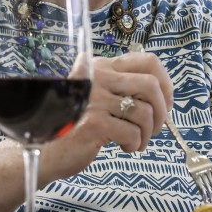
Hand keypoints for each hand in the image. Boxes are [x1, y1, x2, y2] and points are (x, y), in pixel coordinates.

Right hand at [39, 51, 172, 181]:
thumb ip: (121, 90)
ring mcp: (95, 99)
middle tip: (154, 128)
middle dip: (161, 111)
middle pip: (151, 85)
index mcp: (101, 67)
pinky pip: (132, 133)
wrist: (45, 150)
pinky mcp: (94, 123)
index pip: (147, 60)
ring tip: (136, 142)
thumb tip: (162, 97)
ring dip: (147, 133)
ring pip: (144, 112)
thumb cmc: (75, 126)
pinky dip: (135, 144)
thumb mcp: (96, 97)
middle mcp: (97, 78)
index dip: (165, 82)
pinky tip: (124, 147)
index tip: (165, 102)